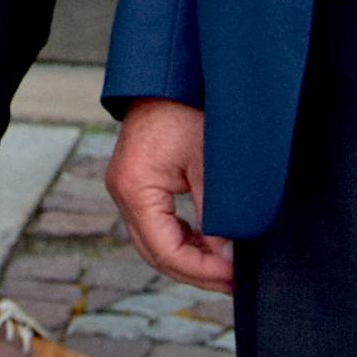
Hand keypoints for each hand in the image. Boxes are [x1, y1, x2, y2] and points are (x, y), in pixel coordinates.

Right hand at [105, 100, 233, 291]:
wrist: (173, 72)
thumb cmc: (191, 107)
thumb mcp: (210, 164)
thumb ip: (216, 215)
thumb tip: (228, 258)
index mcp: (135, 188)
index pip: (165, 251)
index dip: (201, 271)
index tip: (233, 278)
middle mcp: (123, 192)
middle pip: (156, 253)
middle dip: (196, 272)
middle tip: (234, 285)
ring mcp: (127, 188)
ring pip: (155, 242)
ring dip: (190, 259)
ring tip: (226, 272)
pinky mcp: (138, 182)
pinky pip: (157, 224)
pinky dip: (183, 240)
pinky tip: (209, 246)